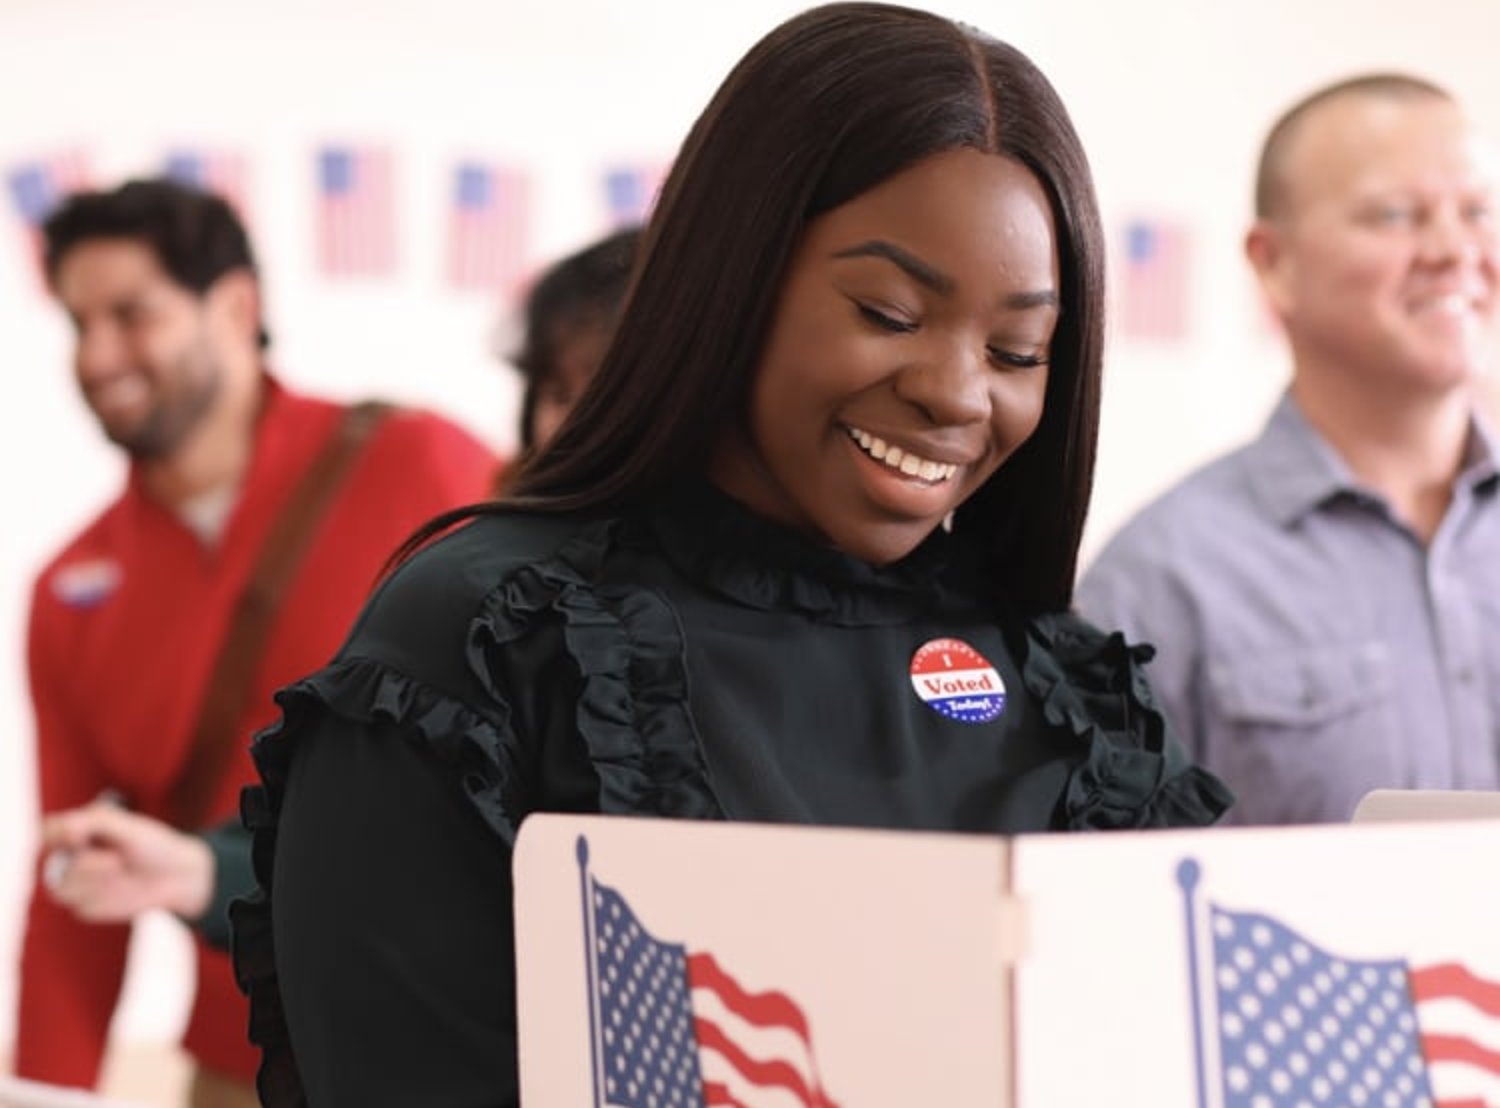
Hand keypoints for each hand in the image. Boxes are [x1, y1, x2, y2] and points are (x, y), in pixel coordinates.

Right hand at [40, 802, 213, 922]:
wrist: (176, 876)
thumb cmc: (153, 844)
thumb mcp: (127, 826)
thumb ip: (95, 821)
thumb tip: (65, 830)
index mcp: (79, 831)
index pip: (49, 832)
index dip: (57, 836)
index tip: (78, 836)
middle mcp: (73, 857)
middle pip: (57, 865)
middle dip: (88, 864)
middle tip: (117, 860)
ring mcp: (77, 883)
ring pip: (64, 890)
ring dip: (95, 882)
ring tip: (121, 870)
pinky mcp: (86, 905)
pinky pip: (82, 908)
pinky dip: (104, 900)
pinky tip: (123, 890)